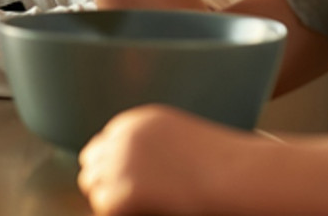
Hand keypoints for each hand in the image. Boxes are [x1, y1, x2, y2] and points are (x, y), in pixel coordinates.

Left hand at [78, 105, 250, 215]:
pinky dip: (121, 213)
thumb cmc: (221, 164)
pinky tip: (148, 210)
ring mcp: (118, 163)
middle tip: (135, 199)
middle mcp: (121, 137)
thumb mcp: (178, 139)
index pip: (102, 146)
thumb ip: (148, 147)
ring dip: (112, 200)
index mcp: (135, 121)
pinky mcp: (120, 193)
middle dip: (106, 182)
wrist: (236, 176)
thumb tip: (128, 170)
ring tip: (145, 205)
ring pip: (94, 189)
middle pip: (90, 165)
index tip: (131, 183)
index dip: (114, 168)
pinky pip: (104, 208)